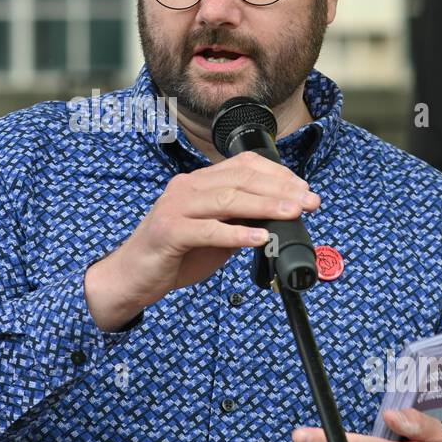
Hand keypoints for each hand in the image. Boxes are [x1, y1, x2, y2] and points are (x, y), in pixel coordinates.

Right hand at [84, 152, 320, 329]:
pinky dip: (237, 234)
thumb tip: (279, 219)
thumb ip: (240, 221)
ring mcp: (176, 208)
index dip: (278, 175)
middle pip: (240, 180)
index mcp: (198, 182)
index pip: (243, 165)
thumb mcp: (214, 233)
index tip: (304, 189)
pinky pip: (209, 230)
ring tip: (292, 214)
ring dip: (265, 206)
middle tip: (309, 202)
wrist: (132, 276)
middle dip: (280, 190)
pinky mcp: (169, 232)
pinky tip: (260, 238)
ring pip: (227, 199)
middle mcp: (187, 188)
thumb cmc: (174, 254)